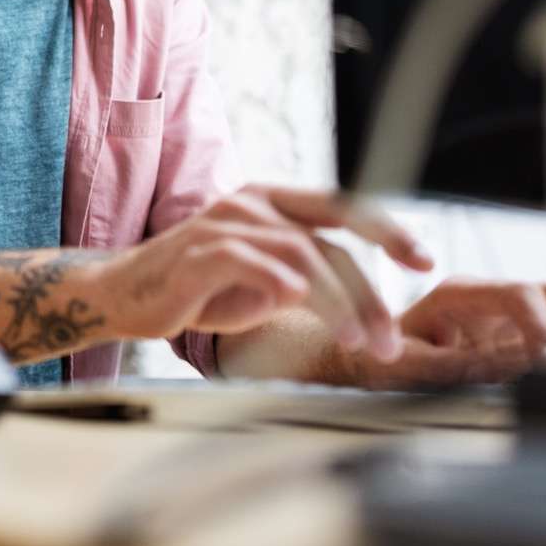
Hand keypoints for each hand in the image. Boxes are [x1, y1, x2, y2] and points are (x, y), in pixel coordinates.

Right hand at [93, 185, 433, 361]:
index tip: (424, 262)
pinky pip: (249, 261)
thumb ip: (303, 278)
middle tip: (390, 338)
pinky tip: (296, 304)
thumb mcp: (260, 283)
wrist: (122, 295)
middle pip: (330, 238)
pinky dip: (279, 282)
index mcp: (271, 202)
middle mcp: (251, 203)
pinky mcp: (198, 253)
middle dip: (368, 292)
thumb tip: (353, 302)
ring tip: (356, 344)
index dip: (387, 232)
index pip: (341, 209)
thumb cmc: (195, 291)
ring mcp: (223, 223)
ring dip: (337, 303)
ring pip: (300, 255)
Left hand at [347, 278, 545, 387]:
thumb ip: (445, 364)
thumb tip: (489, 368)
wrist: (371, 354)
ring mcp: (506, 319)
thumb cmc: (382, 352)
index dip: (540, 324)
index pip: (518, 294)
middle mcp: (489, 300)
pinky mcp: (515, 339)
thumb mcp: (402, 359)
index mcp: (460, 294)